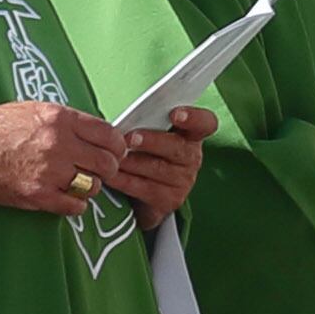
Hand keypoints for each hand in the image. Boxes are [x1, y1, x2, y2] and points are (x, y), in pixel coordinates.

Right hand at [0, 102, 135, 215]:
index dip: (117, 145)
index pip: (109, 134)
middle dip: (107, 168)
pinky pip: (75, 206)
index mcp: (60, 119)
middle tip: (97, 169)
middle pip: (107, 162)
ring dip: (89, 186)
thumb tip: (97, 133)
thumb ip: (67, 121)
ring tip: (76, 182)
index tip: (114, 151)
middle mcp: (58, 144)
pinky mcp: (38, 195)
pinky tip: (66, 197)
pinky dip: (74, 204)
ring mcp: (49, 171)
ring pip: (94, 186)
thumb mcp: (33, 109)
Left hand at [111, 107, 213, 225]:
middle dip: (152, 141)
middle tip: (130, 138)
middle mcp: (191, 157)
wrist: (144, 193)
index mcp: (190, 135)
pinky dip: (123, 180)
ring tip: (113, 156)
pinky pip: (144, 188)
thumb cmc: (144, 153)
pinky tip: (109, 175)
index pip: (205, 123)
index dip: (194, 118)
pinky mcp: (170, 199)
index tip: (176, 114)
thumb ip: (144, 123)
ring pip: (158, 168)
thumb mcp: (150, 134)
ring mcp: (184, 180)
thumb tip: (124, 120)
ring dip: (132, 162)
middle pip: (177, 147)